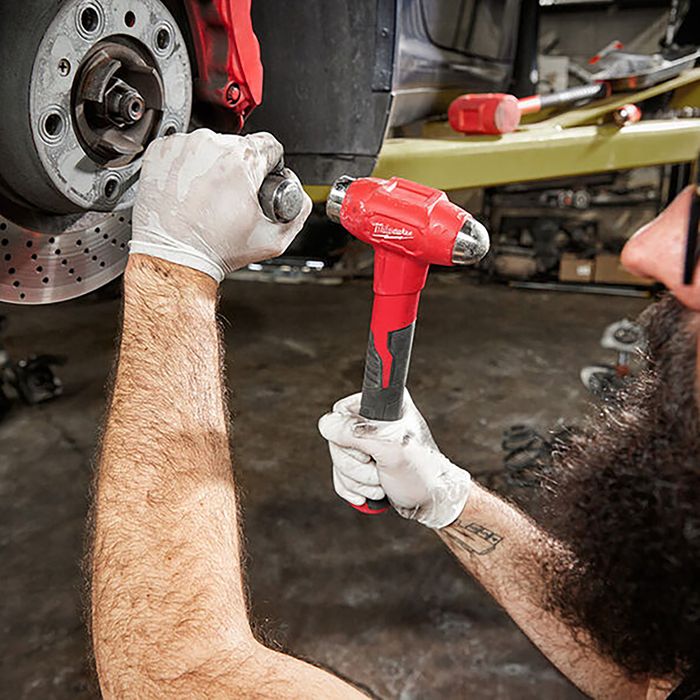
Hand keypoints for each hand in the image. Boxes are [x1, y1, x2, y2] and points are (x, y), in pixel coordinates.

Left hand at [130, 129, 311, 281]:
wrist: (174, 257)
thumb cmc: (215, 249)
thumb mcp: (274, 239)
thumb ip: (298, 210)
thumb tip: (297, 191)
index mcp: (242, 160)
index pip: (269, 145)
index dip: (270, 165)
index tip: (260, 180)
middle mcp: (211, 146)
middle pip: (239, 146)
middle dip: (240, 168)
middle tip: (232, 197)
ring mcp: (183, 146)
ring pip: (211, 146)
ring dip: (213, 166)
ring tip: (208, 196)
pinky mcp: (161, 151)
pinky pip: (185, 150)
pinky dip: (189, 166)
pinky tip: (190, 190)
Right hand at [318, 391, 470, 528]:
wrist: (432, 500)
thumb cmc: (421, 473)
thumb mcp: (390, 450)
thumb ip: (356, 434)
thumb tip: (326, 424)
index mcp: (383, 406)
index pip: (340, 413)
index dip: (349, 437)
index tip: (369, 450)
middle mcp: (373, 420)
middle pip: (336, 441)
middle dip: (356, 466)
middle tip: (380, 469)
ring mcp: (366, 443)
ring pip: (337, 461)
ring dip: (358, 480)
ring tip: (382, 481)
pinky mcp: (362, 463)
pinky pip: (340, 476)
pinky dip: (354, 488)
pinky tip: (373, 491)